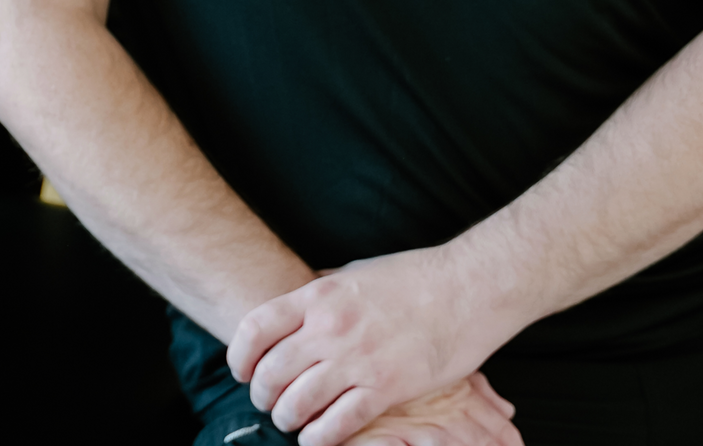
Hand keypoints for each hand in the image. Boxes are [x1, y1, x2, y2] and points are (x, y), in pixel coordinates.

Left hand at [229, 250, 493, 445]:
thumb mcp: (355, 273)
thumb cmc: (411, 278)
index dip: (239, 356)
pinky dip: (320, 439)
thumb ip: (323, 292)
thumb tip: (297, 298)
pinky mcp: (385, 387)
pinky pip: (338, 424)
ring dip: (287, 419)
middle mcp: (331, 327)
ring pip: (299, 403)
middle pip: (271, 371)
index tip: (240, 370)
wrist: (463, 288)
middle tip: (266, 402)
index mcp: (319, 295)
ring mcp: (357, 358)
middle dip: (261, 395)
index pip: (256, 328)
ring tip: (290, 421)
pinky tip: (316, 440)